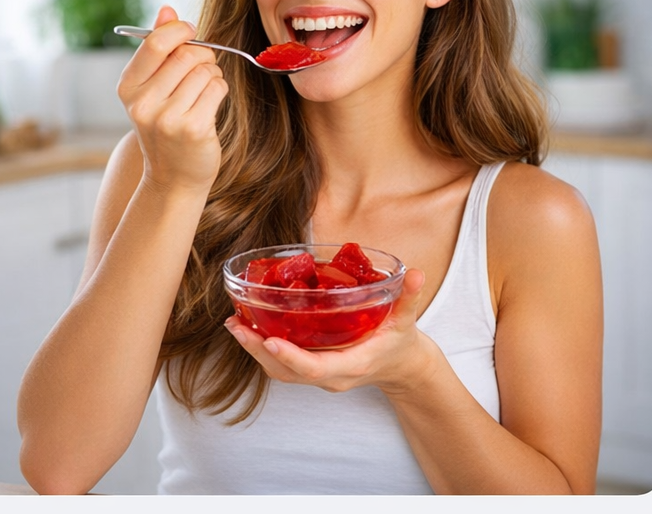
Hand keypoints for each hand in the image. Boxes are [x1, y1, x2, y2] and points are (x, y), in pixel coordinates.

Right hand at [118, 6, 228, 191]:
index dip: (179, 30)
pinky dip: (220, 90)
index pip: (155, 43)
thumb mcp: (153, 86)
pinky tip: (210, 104)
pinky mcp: (193, 129)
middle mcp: (143, 103)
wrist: (173, 176)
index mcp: (128, 86)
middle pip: (186, 55)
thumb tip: (168, 9)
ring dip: (213, 74)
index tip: (191, 32)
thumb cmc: (166, 123)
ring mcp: (167, 118)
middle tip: (204, 67)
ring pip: (205, 71)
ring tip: (205, 90)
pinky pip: (217, 88)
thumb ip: (158, 47)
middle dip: (203, 55)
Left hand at [224, 269, 437, 393]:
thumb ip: (409, 298)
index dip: (292, 357)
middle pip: (288, 372)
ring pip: (280, 372)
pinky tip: (248, 327)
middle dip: (259, 351)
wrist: (400, 367)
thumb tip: (416, 274)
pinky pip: (281, 366)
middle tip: (237, 326)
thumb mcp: (407, 321)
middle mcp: (331, 376)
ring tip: (234, 324)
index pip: (317, 368)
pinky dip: (261, 350)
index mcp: (352, 364)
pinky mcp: (311, 370)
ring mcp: (319, 377)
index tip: (270, 342)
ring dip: (254, 351)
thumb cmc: (400, 342)